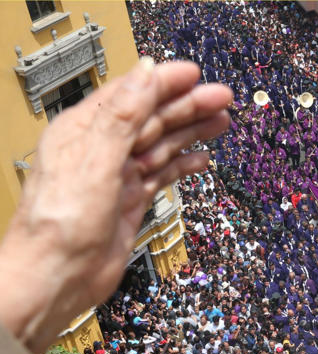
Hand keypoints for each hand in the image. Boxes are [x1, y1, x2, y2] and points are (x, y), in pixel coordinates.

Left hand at [0, 59, 231, 353]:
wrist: (57, 277)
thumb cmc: (60, 224)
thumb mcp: (94, 160)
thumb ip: (122, 116)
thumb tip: (144, 74)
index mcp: (83, 130)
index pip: (131, 94)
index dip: (164, 82)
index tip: (195, 74)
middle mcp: (101, 149)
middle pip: (152, 118)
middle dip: (188, 106)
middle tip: (221, 98)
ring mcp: (118, 176)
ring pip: (161, 144)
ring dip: (191, 132)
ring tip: (220, 121)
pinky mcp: (130, 201)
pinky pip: (162, 174)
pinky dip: (184, 165)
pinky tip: (202, 158)